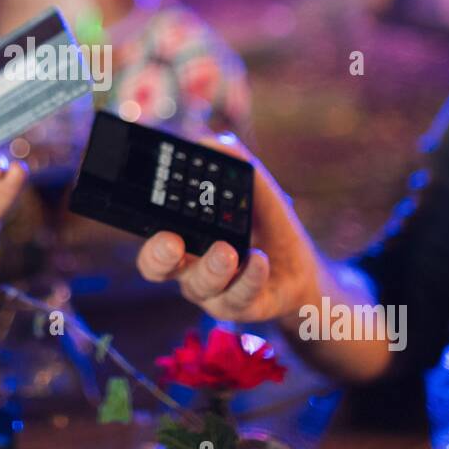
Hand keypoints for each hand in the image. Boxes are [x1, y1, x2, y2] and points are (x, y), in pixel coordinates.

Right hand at [134, 133, 322, 323]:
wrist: (302, 269)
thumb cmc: (267, 227)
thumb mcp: (255, 191)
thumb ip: (234, 164)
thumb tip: (209, 141)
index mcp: (184, 240)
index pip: (151, 239)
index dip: (146, 230)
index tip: (154, 213)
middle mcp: (190, 268)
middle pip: (157, 269)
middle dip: (159, 257)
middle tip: (172, 241)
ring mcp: (214, 293)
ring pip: (200, 287)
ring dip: (211, 268)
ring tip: (227, 251)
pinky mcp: (244, 308)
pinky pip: (239, 299)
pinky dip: (249, 277)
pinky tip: (259, 259)